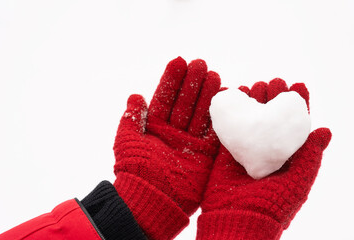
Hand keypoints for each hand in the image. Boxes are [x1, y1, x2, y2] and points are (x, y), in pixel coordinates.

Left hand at [113, 57, 220, 239]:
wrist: (151, 199)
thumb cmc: (135, 170)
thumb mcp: (128, 140)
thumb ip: (132, 118)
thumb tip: (134, 96)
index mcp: (156, 128)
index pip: (165, 98)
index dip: (172, 80)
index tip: (179, 61)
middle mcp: (174, 132)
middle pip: (185, 102)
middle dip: (192, 83)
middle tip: (200, 63)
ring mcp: (190, 143)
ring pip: (200, 113)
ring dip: (207, 94)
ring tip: (214, 75)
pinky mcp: (204, 155)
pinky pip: (214, 133)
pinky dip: (220, 118)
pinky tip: (225, 100)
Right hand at [197, 79, 331, 239]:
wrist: (239, 219)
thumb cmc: (274, 204)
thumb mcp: (298, 181)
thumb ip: (310, 156)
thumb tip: (325, 131)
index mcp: (287, 157)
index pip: (294, 126)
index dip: (297, 105)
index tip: (298, 86)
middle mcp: (267, 150)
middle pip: (271, 118)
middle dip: (273, 98)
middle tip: (274, 82)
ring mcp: (246, 150)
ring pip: (251, 120)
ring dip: (253, 101)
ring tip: (254, 85)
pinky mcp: (227, 152)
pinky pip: (229, 128)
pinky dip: (231, 113)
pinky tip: (234, 98)